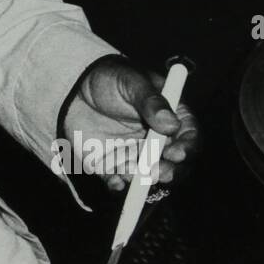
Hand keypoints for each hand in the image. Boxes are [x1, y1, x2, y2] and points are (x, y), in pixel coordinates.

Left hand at [61, 57, 199, 192]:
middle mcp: (158, 141)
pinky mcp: (113, 165)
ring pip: (147, 177)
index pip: (189, 137)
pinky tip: (114, 182)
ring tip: (129, 173)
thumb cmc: (110, 78)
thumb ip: (151, 101)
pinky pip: (119, 182)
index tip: (175, 154)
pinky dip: (118, 186)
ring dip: (142, 181)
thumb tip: (172, 124)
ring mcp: (136, 156)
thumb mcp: (131, 82)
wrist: (74, 87)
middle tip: (155, 173)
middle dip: (168, 172)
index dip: (187, 148)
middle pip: (174, 164)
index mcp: (171, 117)